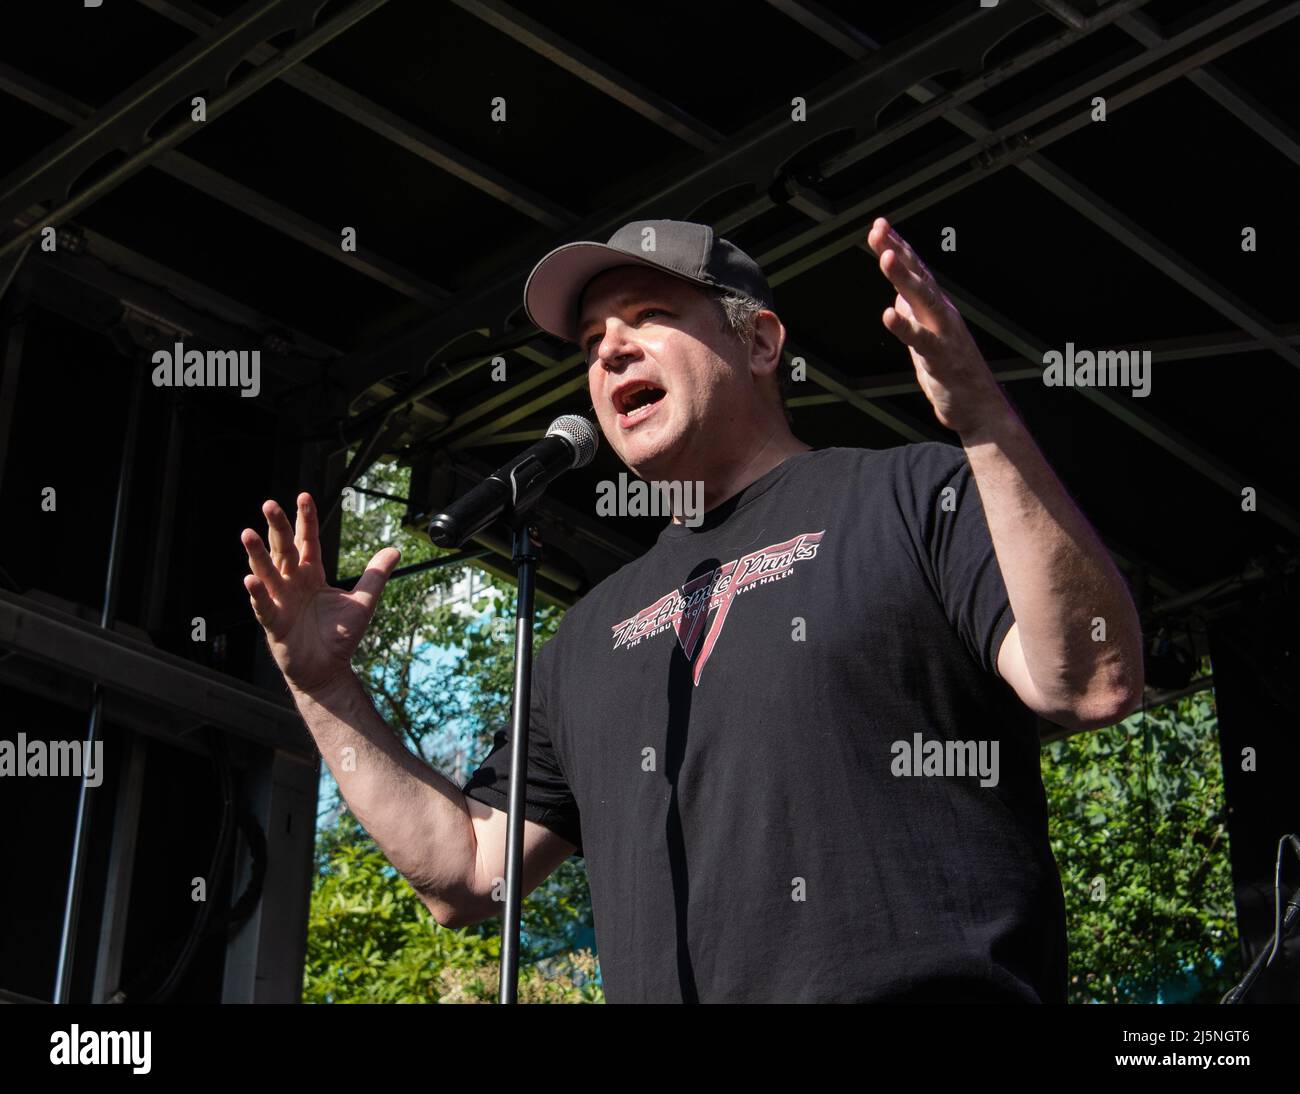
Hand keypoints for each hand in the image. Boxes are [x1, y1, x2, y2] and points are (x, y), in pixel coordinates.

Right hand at [240, 492, 399, 694]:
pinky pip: (264, 605)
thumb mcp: (363, 602)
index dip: (305, 520)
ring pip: (267, 572)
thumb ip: (375, 575)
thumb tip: (394, 549)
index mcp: (312, 575)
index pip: (307, 541)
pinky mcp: (274, 624)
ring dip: (257, 554)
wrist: (328, 669)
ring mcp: (281, 601)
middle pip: (284, 550)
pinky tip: (250, 580)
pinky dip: (257, 593)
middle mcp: (293, 583)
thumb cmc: (340, 635)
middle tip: (269, 504)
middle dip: (277, 527)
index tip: (304, 497)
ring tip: (248, 533)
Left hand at [866, 216, 1010, 434]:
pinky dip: (905, 326)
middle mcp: (941, 314)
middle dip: (897, 251)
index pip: (915, 270)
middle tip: (878, 229)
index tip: (879, 225)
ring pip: (922, 299)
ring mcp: (943, 334)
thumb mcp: (925, 338)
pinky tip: (889, 314)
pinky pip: (921, 340)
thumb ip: (914, 315)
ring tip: (885, 258)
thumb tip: (898, 296)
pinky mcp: (941, 358)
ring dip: (903, 277)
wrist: (977, 407)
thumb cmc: (951, 372)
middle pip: (917, 275)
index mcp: (935, 308)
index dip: (897, 247)